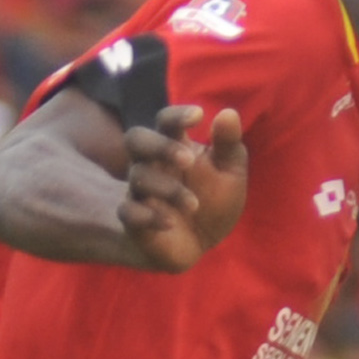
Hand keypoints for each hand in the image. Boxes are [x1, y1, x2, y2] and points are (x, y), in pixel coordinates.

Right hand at [120, 102, 248, 272]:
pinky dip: (147, 216)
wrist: (199, 244)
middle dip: (160, 146)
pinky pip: (128, 212)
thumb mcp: (230, 173)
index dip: (177, 115)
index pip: (166, 121)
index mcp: (175, 145)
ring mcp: (140, 191)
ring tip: (193, 205)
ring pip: (138, 176)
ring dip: (168, 189)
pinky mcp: (133, 220)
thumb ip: (229, 145)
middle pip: (136, 138)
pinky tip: (170, 222)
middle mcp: (152, 163)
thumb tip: (228, 113)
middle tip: (187, 160)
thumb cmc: (213, 200)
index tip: (199, 115)